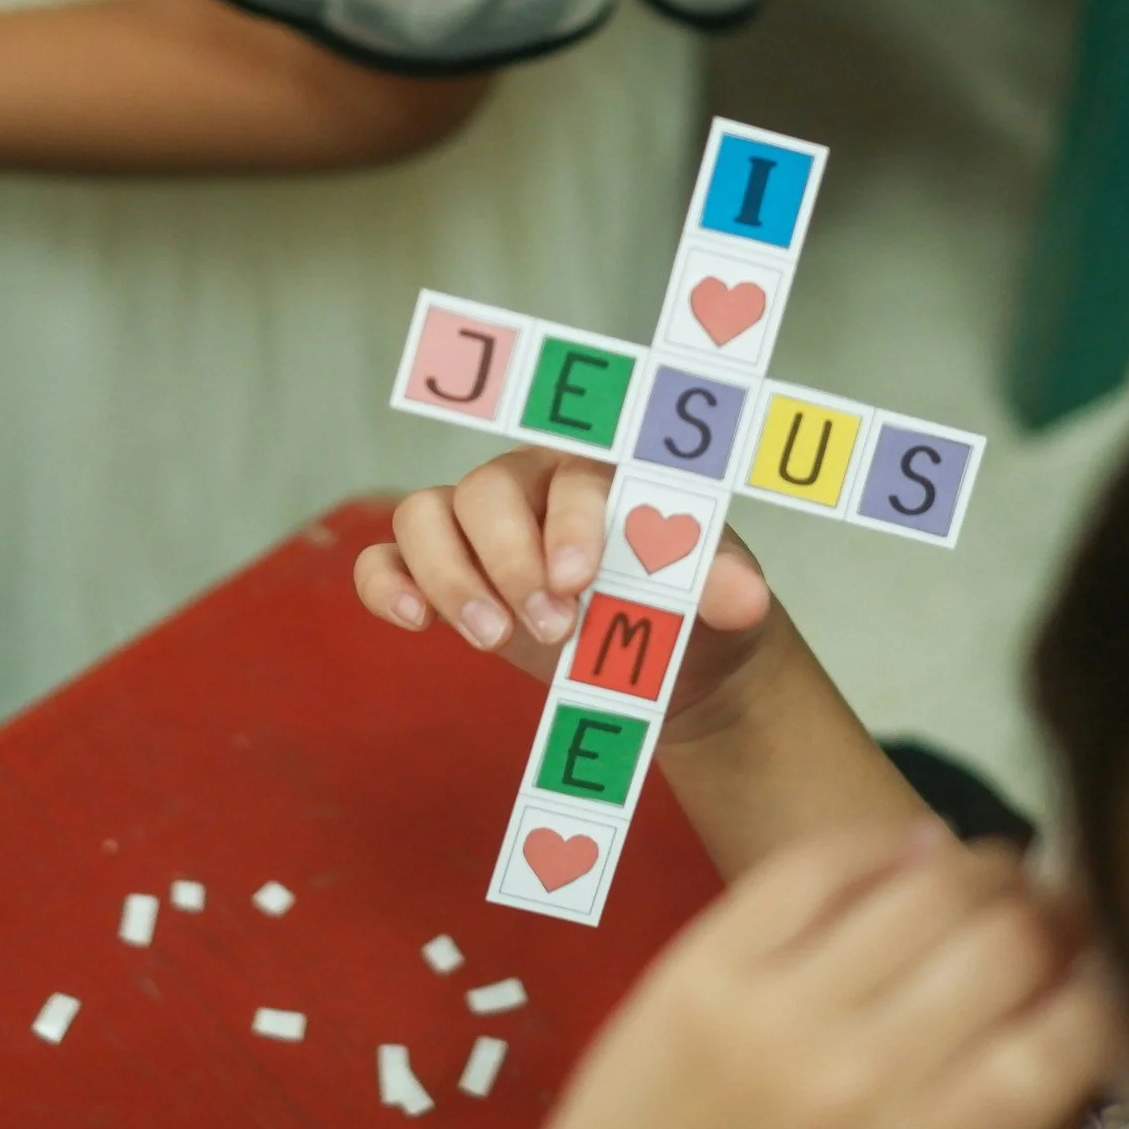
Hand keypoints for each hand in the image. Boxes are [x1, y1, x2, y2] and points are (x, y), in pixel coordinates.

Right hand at [354, 447, 776, 729]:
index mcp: (598, 470)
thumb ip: (723, 587)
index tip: (582, 582)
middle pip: (485, 491)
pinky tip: (413, 622)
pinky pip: (384, 559)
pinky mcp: (442, 574)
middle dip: (510, 561)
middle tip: (554, 629)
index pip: (570, 475)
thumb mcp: (717, 598)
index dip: (569, 522)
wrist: (670, 658)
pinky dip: (386, 584)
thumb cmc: (688, 604)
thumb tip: (744, 596)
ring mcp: (476, 528)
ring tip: (492, 640)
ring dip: (449, 577)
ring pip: (423, 516)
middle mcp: (527, 485)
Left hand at [522, 824, 1114, 1128]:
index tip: (1119, 978)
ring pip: (924, 887)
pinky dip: (879, 844)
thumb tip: (1086, 1031)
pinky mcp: (702, 966)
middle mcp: (858, 1075)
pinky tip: (912, 849)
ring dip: (982, 871)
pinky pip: (815, 865)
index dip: (1118, 990)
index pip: (1073, 1036)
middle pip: (1008, 943)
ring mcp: (774, 1011)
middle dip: (1057, 920)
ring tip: (995, 879)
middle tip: (1061, 919)